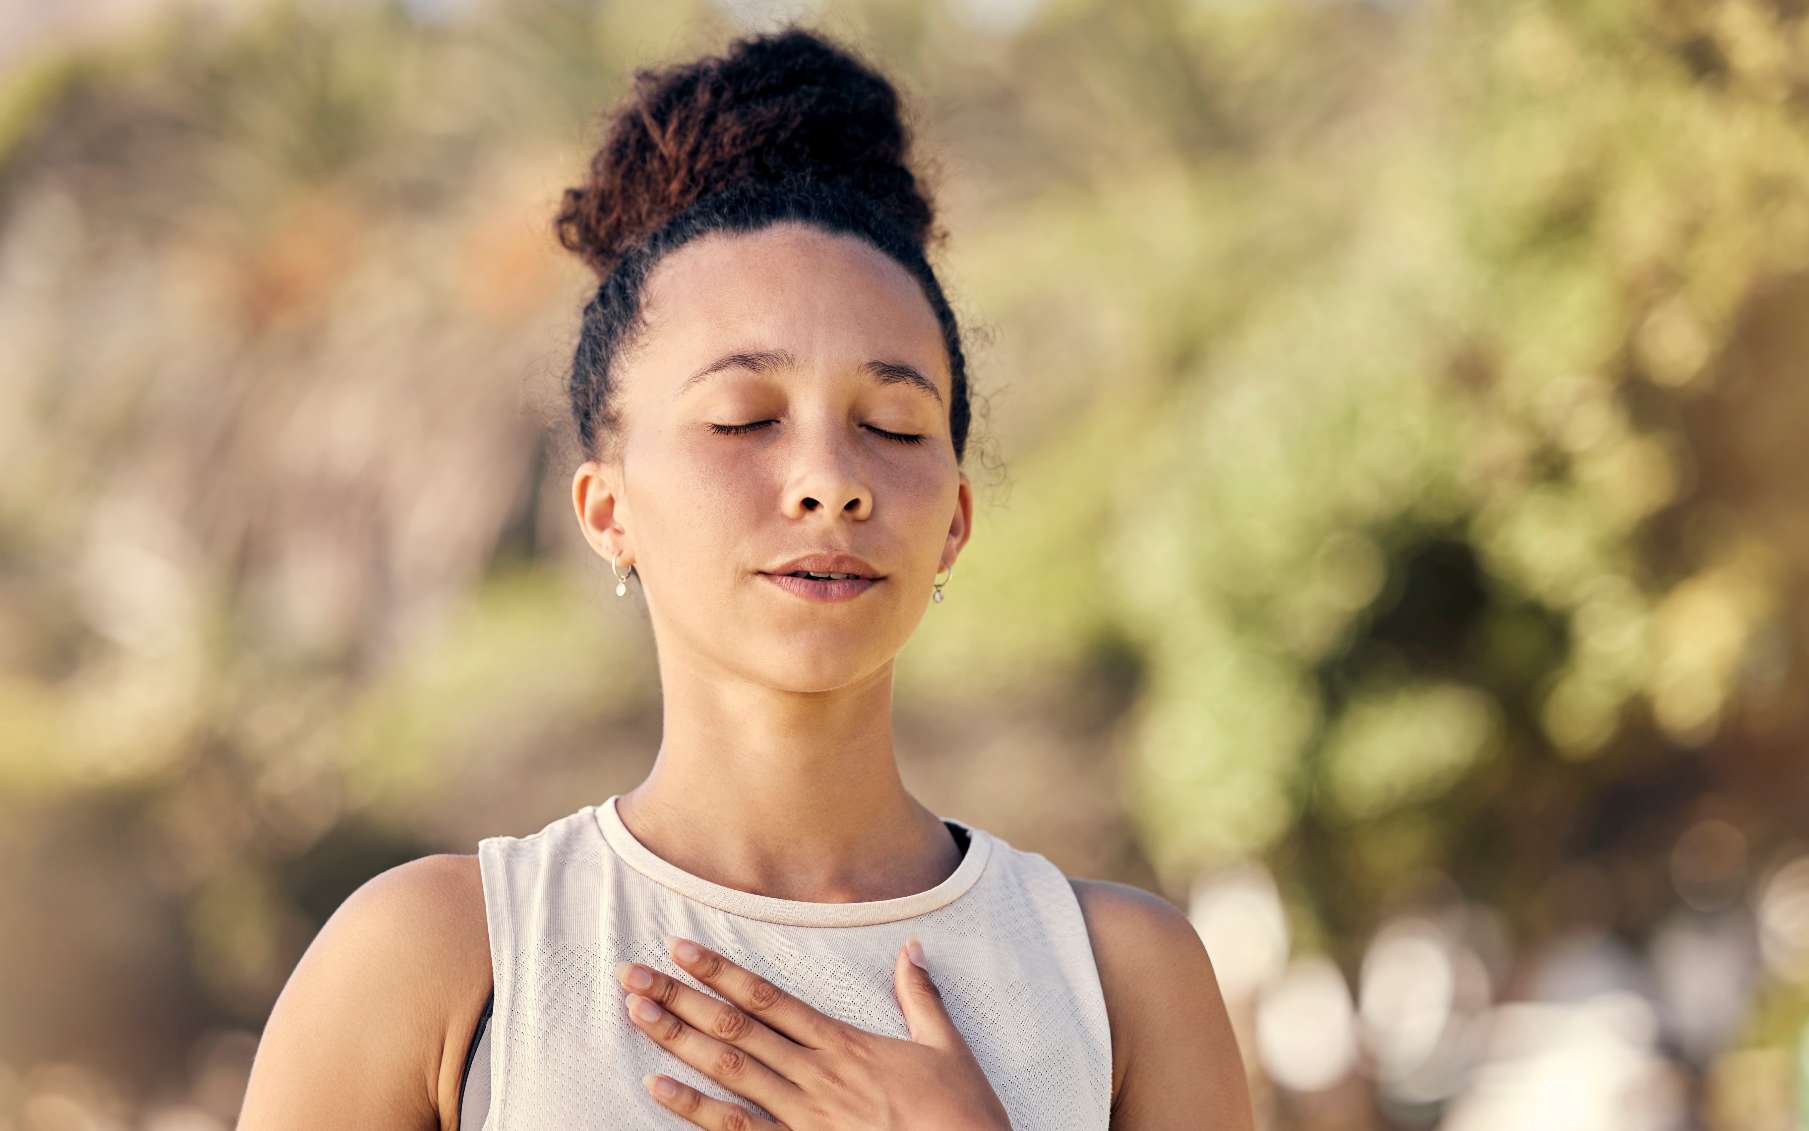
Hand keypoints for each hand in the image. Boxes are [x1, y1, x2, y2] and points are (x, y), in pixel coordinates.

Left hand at [615, 934, 1012, 1129]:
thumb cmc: (962, 1115)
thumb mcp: (948, 1049)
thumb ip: (922, 998)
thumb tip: (913, 949)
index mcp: (845, 1044)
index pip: (769, 999)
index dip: (722, 973)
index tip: (682, 948)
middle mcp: (815, 1075)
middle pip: (735, 1029)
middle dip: (681, 998)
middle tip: (633, 973)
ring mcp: (804, 1117)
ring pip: (728, 1072)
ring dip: (678, 1040)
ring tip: (637, 1014)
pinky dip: (695, 1111)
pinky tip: (659, 1089)